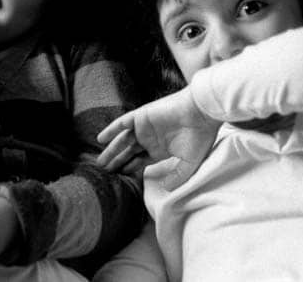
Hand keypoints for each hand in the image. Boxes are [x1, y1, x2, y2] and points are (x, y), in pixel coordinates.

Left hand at [96, 87, 219, 189]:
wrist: (202, 113)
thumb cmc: (200, 136)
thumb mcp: (190, 163)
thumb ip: (177, 177)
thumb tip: (165, 188)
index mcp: (161, 149)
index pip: (140, 161)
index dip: (129, 168)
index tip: (119, 178)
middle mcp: (151, 138)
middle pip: (128, 152)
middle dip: (117, 162)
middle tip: (104, 173)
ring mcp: (145, 127)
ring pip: (123, 140)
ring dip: (111, 150)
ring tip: (100, 163)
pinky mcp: (141, 116)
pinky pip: (122, 123)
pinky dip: (111, 130)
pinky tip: (101, 139)